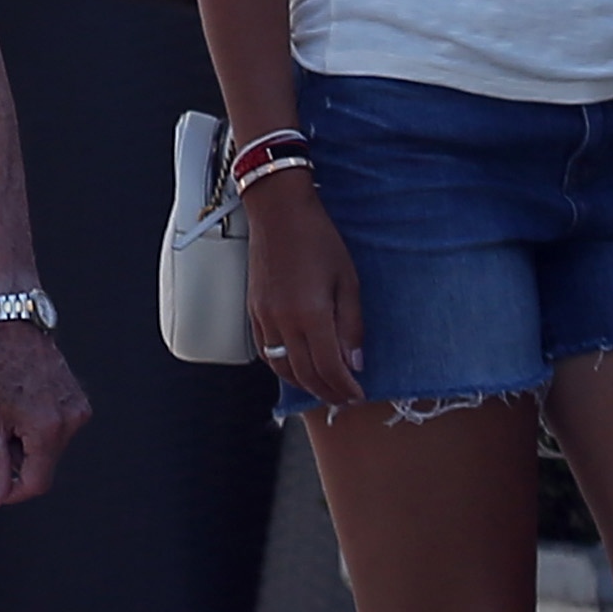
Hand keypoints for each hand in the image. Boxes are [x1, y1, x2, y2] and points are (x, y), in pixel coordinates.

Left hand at [0, 322, 89, 506]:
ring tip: (13, 415)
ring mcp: (79, 413)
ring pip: (51, 451)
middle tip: (0, 433)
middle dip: (19, 462)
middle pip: (44, 467)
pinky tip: (26, 407)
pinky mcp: (81, 405)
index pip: (37, 483)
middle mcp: (70, 423)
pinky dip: (40, 432)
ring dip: (29, 446)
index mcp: (46, 429)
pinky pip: (59, 434)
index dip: (15, 492)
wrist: (17, 332)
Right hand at [243, 171, 363, 406]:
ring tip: (323, 388)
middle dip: (327, 392)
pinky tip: (296, 366)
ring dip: (304, 384)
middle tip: (345, 399)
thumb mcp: (348, 280)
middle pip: (305, 374)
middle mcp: (283, 322)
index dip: (345, 387)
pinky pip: (266, 351)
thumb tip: (354, 361)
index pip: (329, 368)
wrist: (278, 212)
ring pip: (282, 368)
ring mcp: (264, 318)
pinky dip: (282, 366)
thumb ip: (351, 325)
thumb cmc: (318, 239)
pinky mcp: (254, 311)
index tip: (359, 393)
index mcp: (310, 314)